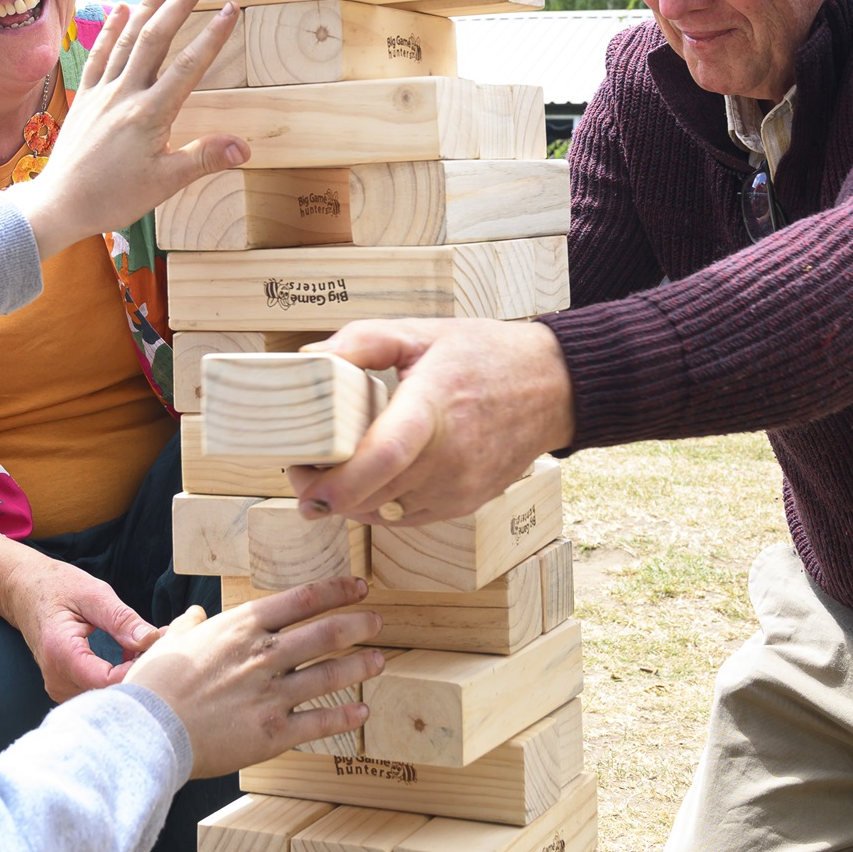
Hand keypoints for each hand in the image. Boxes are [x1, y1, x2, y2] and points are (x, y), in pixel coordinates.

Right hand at [5, 556, 161, 702]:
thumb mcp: (93, 594)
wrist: (23, 591)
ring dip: (131, 673)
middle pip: (110, 690)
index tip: (159, 645)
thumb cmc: (56, 587)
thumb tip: (151, 640)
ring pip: (108, 693)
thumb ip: (122, 619)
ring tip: (145, 645)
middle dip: (140, 669)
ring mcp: (59, 687)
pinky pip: (100, 690)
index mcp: (61, 653)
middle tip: (161, 641)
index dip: (139, 667)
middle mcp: (57, 678)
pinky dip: (120, 675)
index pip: (109, 680)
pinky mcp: (66, 688)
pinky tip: (130, 655)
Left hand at [12, 0, 247, 256]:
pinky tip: (120, 8)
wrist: (59, 203)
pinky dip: (110, 29)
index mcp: (150, 114)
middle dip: (181, 2)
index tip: (230, 9)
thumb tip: (243, 148)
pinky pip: (99, 54)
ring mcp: (102, 92)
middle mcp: (125, 94)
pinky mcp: (85, 97)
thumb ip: (203, 158)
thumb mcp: (164, 183)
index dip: (211, 36)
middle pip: (156, 37)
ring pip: (128, 38)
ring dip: (148, 5)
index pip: (187, 66)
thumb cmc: (112, 197)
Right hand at [126, 579, 385, 778]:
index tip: (358, 587)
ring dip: (361, 665)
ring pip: (332, 675)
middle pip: (328, 633)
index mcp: (242, 627)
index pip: (303, 599)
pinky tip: (361, 712)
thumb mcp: (170, 642)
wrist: (147, 731)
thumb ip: (188, 626)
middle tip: (376, 622)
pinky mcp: (274, 733)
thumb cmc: (154, 685)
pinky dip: (346, 716)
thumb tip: (193, 616)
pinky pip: (321, 722)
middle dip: (359, 624)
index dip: (337, 590)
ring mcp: (273, 694)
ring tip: (379, 661)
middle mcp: (264, 655)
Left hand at [286, 320, 574, 523]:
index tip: (304, 482)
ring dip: (349, 500)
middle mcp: (449, 458)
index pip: (384, 456)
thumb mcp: (420, 333)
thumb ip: (360, 342)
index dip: (339, 481)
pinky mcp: (463, 505)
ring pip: (383, 512)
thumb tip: (308, 361)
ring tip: (332, 471)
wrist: (551, 387)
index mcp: (433, 407)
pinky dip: (377, 504)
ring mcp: (458, 488)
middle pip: (372, 493)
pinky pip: (404, 518)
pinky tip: (368, 479)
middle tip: (301, 470)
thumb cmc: (482, 355)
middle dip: (324, 491)